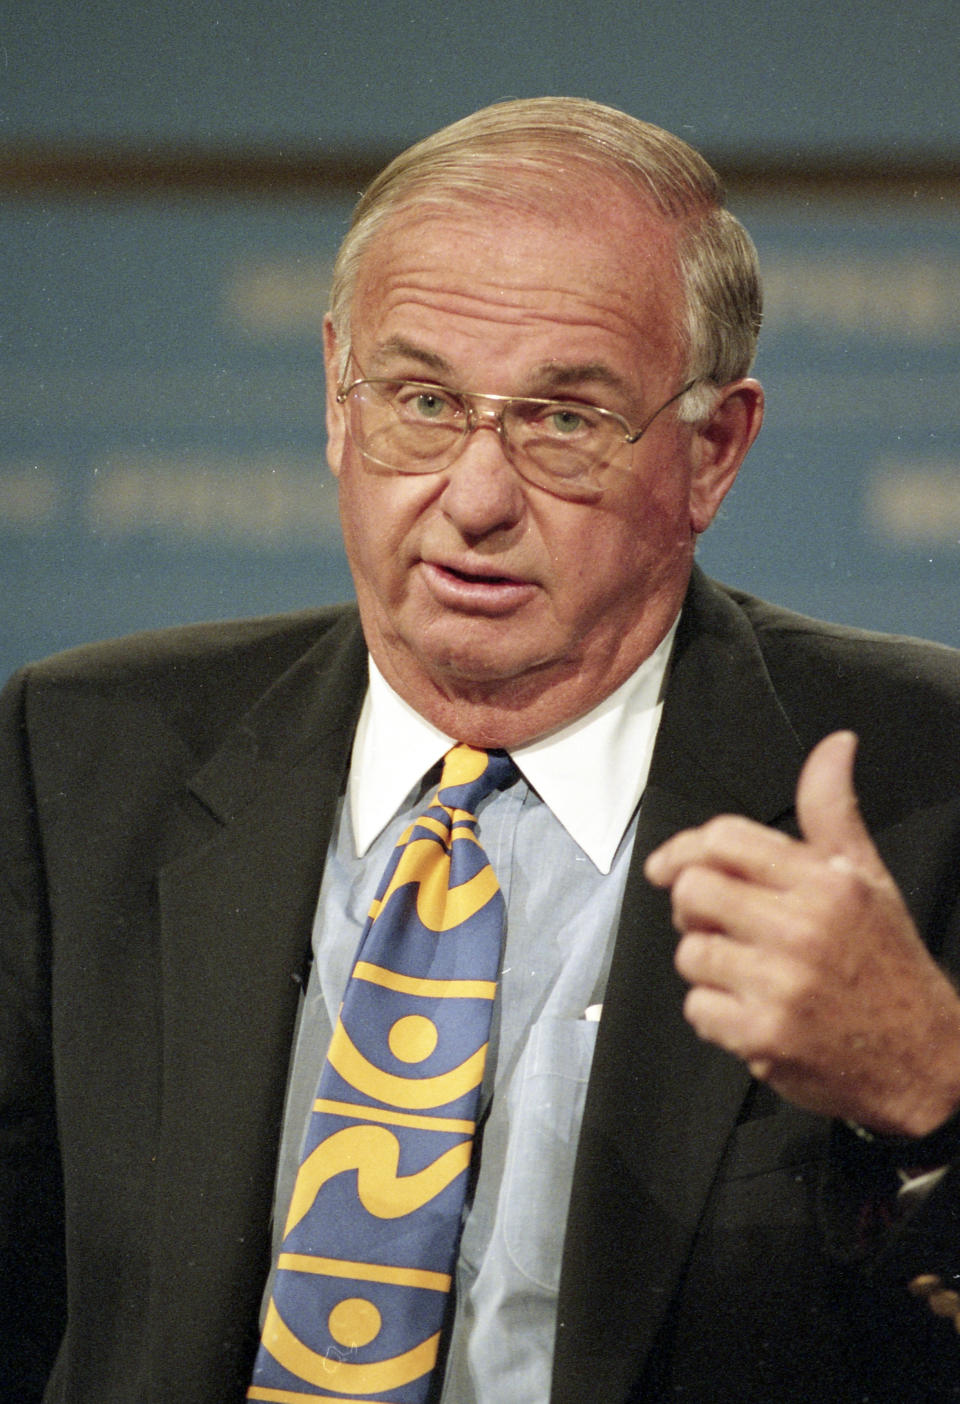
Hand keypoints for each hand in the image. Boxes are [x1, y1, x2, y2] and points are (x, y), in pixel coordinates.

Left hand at [644, 731, 959, 1135]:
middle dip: (694, 906)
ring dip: (708, 963)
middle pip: (694, 889)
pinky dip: (715, 1013)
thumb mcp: (867, 878)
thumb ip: (833, 811)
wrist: (927, 1061)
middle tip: (718, 922)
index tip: (669, 866)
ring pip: (690, 951)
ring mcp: (781, 985)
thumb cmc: (888, 965)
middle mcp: (802, 929)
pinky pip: (696, 1008)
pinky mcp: (763, 1036)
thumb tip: (834, 746)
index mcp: (825, 883)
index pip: (724, 839)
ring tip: (748, 971)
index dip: (685, 848)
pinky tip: (751, 1011)